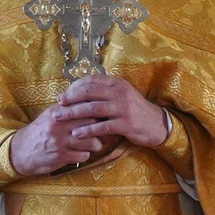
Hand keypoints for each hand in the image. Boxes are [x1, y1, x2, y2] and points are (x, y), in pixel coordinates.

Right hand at [8, 104, 96, 176]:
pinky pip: (84, 155)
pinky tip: (81, 153)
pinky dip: (85, 155)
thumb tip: (87, 99)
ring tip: (93, 144)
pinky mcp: (61, 156)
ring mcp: (60, 141)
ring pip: (91, 141)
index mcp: (57, 112)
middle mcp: (59, 125)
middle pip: (91, 123)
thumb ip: (67, 108)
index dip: (96, 112)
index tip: (101, 116)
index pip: (84, 108)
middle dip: (100, 128)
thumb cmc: (40, 132)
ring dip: (95, 144)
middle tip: (101, 131)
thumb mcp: (50, 116)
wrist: (20, 151)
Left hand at [55, 74, 170, 156]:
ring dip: (74, 114)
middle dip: (70, 99)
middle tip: (57, 105)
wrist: (157, 124)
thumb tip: (80, 90)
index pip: (91, 81)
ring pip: (93, 109)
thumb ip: (105, 91)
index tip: (62, 96)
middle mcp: (120, 93)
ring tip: (60, 118)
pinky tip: (76, 134)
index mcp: (117, 83)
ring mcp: (124, 108)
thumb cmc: (135, 110)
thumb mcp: (122, 95)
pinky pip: (102, 126)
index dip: (74, 87)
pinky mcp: (126, 124)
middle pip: (89, 93)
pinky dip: (88, 130)